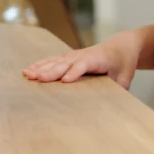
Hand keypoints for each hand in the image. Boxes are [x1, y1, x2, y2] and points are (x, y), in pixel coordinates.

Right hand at [22, 30, 141, 87]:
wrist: (121, 45)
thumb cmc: (123, 64)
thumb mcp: (126, 78)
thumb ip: (118, 91)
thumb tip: (113, 108)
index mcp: (98, 59)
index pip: (84, 65)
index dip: (74, 72)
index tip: (65, 81)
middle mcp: (82, 55)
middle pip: (64, 63)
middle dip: (50, 71)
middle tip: (37, 79)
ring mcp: (74, 54)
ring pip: (55, 61)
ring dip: (41, 68)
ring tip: (27, 74)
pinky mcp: (69, 56)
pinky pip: (52, 60)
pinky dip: (40, 65)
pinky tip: (29, 70)